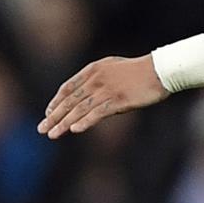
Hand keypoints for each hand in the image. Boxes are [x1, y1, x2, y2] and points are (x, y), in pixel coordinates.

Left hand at [38, 55, 168, 138]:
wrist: (161, 70)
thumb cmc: (139, 71)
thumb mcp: (114, 68)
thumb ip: (97, 78)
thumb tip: (84, 96)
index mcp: (94, 69)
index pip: (68, 87)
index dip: (56, 101)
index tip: (48, 112)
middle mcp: (97, 79)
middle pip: (70, 100)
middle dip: (54, 116)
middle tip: (42, 128)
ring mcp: (107, 89)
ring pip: (80, 109)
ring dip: (64, 123)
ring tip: (53, 134)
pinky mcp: (119, 100)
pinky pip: (97, 113)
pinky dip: (85, 121)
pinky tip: (75, 130)